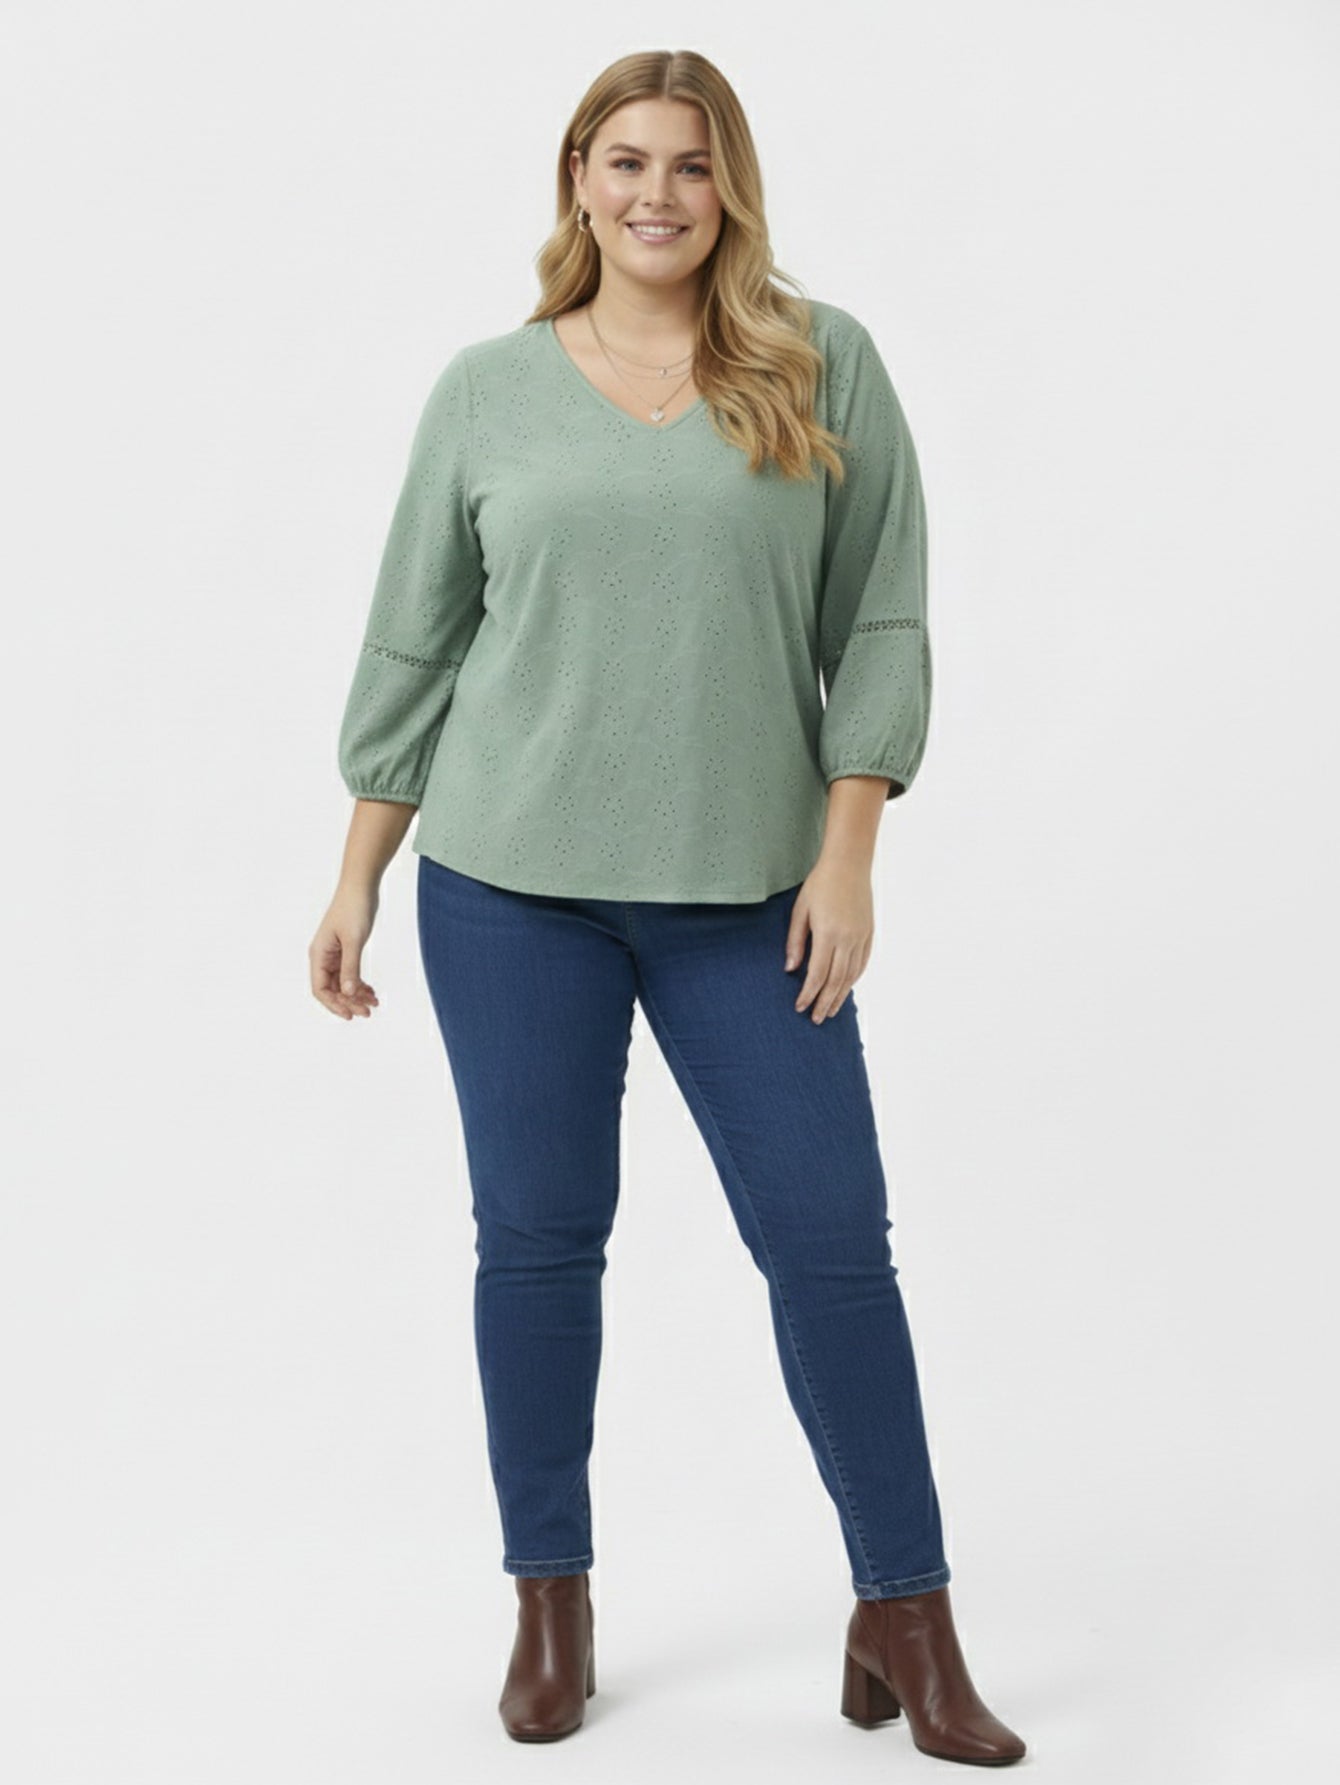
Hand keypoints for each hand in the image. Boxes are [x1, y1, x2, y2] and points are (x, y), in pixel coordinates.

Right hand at [309, 881, 381, 1019]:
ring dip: (356, 995)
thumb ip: (351, 967)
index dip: (334, 1004)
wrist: (361, 886)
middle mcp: (323, 956)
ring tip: (373, 1004)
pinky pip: (349, 973)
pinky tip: (371, 991)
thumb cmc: (354, 908)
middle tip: (368, 1012)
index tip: (351, 1014)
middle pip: (332, 989)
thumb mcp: (354, 940)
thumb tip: (349, 993)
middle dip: (349, 1002)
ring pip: (342, 983)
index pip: (320, 989)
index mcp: (319, 954)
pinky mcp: (345, 949)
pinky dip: (359, 984)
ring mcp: (334, 953)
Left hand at [784, 857, 873, 1022]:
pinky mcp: (869, 934)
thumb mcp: (800, 910)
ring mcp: (861, 937)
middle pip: (836, 981)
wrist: (849, 864)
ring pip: (851, 976)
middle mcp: (848, 939)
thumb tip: (790, 969)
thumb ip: (796, 941)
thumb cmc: (820, 884)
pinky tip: (845, 989)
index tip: (800, 1007)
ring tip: (830, 1011)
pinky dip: (853, 980)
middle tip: (816, 1019)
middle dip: (824, 1002)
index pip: (818, 974)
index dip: (808, 994)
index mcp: (828, 933)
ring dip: (840, 996)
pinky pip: (862, 963)